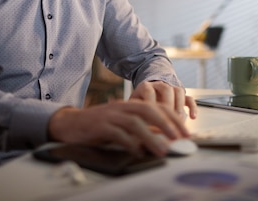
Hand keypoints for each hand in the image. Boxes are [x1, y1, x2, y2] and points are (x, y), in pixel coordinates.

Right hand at [47, 99, 188, 156]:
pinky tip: (137, 152)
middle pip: (149, 110)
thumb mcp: (124, 123)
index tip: (186, 131)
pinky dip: (129, 143)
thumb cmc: (102, 125)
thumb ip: (143, 128)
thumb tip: (165, 138)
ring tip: (162, 150)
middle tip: (178, 138)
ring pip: (135, 123)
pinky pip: (118, 134)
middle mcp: (123, 107)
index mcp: (131, 105)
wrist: (72, 123)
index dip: (173, 118)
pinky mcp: (100, 126)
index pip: (158, 107)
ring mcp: (111, 116)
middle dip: (166, 124)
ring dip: (151, 136)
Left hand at [129, 81, 197, 119]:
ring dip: (179, 107)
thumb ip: (134, 113)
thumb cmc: (139, 103)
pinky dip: (192, 107)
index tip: (151, 122)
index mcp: (145, 86)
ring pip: (179, 92)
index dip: (151, 106)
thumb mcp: (133, 105)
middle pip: (166, 89)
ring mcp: (172, 88)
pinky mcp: (181, 96)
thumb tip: (138, 130)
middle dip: (168, 105)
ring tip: (177, 122)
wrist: (148, 90)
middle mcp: (159, 84)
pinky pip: (189, 98)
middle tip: (167, 122)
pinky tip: (193, 117)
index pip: (149, 92)